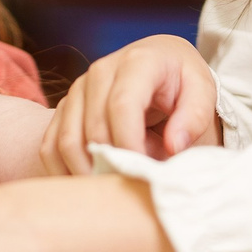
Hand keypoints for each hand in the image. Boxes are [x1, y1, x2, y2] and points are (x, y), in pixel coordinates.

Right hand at [40, 34, 220, 175]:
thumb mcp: (202, 92)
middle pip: (93, 128)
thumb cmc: (183, 82)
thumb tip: (174, 146)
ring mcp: (78, 89)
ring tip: (112, 190)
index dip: (129, 144)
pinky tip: (86, 187)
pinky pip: (50, 145)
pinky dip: (63, 171)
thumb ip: (194, 117)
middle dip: (112, 164)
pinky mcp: (65, 108)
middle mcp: (100, 71)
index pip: (122, 105)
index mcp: (137, 62)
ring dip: (86, 173)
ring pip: (66, 140)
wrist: (161, 62)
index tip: (143, 172)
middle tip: (133, 188)